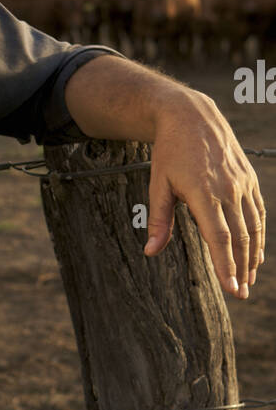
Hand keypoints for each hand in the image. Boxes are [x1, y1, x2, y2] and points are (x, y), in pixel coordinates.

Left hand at [144, 90, 265, 297]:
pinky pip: (258, 211)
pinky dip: (259, 234)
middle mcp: (228, 189)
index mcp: (204, 193)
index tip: (231, 287)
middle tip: (241, 294)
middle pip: (240, 237)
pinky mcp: (248, 178)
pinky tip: (256, 252)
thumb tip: (151, 252)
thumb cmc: (169, 152)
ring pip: (253, 226)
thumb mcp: (158, 184)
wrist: (191, 115)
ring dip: (253, 255)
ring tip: (249, 279)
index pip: (219, 237)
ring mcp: (241, 183)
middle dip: (241, 268)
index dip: (226, 264)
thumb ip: (159, 220)